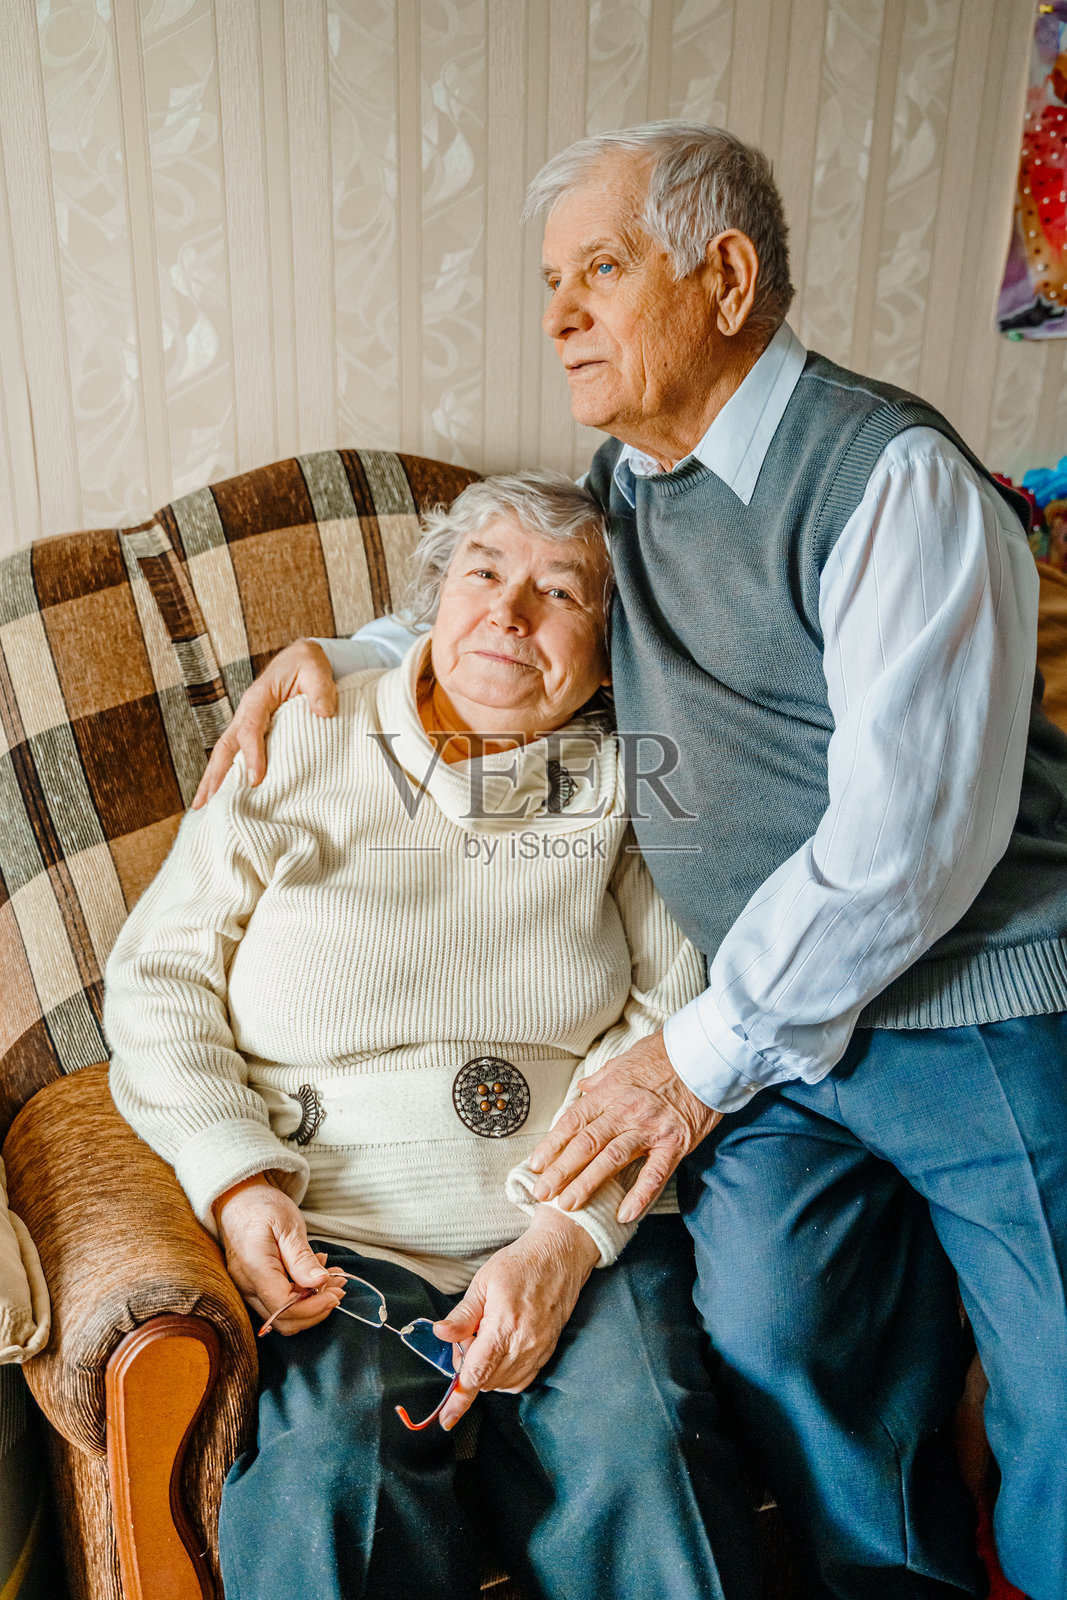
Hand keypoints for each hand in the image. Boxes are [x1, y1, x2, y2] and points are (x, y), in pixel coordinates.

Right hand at [192, 640, 336, 807]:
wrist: (301, 660)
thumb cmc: (307, 665)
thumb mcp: (316, 669)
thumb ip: (320, 689)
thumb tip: (323, 712)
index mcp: (258, 699)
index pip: (251, 729)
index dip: (252, 755)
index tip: (256, 780)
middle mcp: (246, 714)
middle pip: (225, 747)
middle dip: (215, 776)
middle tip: (206, 804)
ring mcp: (247, 725)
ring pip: (226, 755)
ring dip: (214, 781)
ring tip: (203, 808)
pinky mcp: (254, 734)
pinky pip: (236, 756)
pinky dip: (227, 776)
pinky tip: (223, 797)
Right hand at [213, 1174, 344, 1333]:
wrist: (237, 1199)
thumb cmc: (262, 1206)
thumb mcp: (287, 1225)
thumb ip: (301, 1257)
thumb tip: (320, 1283)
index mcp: (254, 1268)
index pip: (284, 1306)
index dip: (314, 1307)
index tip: (337, 1293)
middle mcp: (246, 1286)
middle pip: (283, 1320)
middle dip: (315, 1310)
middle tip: (339, 1287)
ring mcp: (246, 1289)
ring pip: (281, 1316)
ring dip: (310, 1304)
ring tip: (331, 1278)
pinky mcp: (252, 1288)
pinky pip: (277, 1304)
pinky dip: (300, 1297)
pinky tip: (315, 1277)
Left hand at [432, 1208, 599, 1428]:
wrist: (559, 1257)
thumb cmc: (520, 1264)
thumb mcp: (483, 1282)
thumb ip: (462, 1315)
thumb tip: (440, 1335)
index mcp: (504, 1327)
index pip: (477, 1373)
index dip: (460, 1399)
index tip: (447, 1420)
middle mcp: (524, 1345)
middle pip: (487, 1381)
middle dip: (469, 1370)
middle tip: (467, 1337)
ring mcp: (539, 1351)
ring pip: (503, 1384)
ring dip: (487, 1373)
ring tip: (486, 1338)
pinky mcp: (547, 1352)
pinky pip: (521, 1380)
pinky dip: (505, 1375)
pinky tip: (500, 1350)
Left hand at [528, 1031, 720, 1223]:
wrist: (705, 1052)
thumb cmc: (665, 1055)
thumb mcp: (625, 1060)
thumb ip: (601, 1080)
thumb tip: (581, 1089)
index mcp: (610, 1092)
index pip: (573, 1122)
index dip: (552, 1146)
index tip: (535, 1166)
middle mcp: (625, 1111)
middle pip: (585, 1144)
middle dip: (560, 1171)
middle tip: (541, 1194)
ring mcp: (649, 1128)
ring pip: (611, 1160)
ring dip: (587, 1184)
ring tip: (568, 1206)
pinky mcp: (674, 1142)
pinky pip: (654, 1173)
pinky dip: (639, 1196)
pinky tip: (623, 1214)